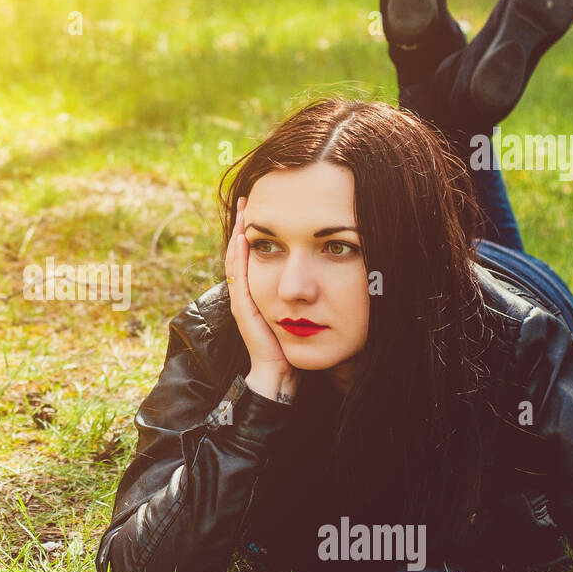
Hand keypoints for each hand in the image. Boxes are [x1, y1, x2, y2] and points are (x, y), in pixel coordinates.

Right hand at [227, 196, 298, 402]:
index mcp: (263, 291)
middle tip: (249, 197)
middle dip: (245, 224)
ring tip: (244, 209)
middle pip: (242, 251)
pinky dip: (239, 257)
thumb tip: (336, 265)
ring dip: (239, 233)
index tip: (263, 204)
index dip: (258, 229)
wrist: (282, 374)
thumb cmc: (297, 347)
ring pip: (237, 259)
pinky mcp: (244, 310)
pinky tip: (243, 238)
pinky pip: (238, 277)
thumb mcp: (306, 311)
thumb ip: (311, 292)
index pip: (256, 253)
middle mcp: (250, 293)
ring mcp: (244, 300)